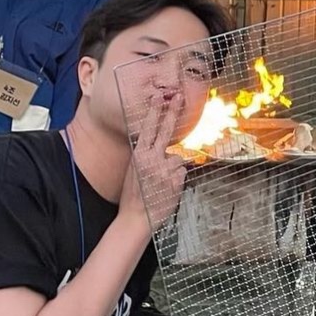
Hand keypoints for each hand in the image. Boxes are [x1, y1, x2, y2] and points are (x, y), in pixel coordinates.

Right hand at [122, 87, 190, 231]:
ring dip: (173, 167)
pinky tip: (168, 187)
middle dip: (172, 112)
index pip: (147, 128)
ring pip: (177, 157)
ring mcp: (165, 168)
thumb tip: (158, 145)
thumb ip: (146, 155)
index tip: (158, 96)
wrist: (136, 218)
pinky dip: (177, 178)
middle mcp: (152, 159)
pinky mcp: (176, 179)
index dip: (154, 111)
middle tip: (178, 96)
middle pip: (166, 131)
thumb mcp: (134, 170)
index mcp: (139, 156)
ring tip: (161, 182)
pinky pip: (182, 171)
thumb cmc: (134, 195)